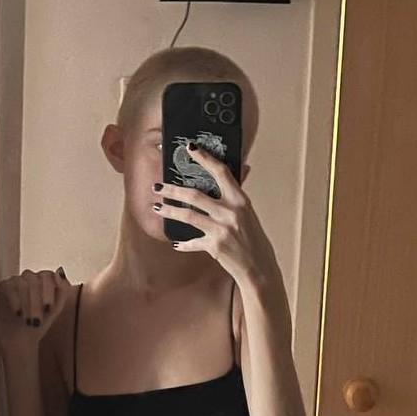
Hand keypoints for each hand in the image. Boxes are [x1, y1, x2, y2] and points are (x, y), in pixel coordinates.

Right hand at [0, 267, 71, 350]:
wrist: (20, 339)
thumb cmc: (39, 323)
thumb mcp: (56, 308)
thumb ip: (63, 289)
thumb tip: (60, 271)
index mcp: (45, 280)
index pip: (47, 275)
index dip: (48, 292)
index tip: (48, 309)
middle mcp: (31, 278)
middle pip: (34, 281)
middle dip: (36, 303)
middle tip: (37, 321)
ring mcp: (16, 281)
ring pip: (22, 284)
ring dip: (26, 305)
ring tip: (28, 321)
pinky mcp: (3, 286)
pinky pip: (9, 287)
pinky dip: (15, 300)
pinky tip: (17, 312)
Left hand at [152, 143, 276, 282]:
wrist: (259, 267)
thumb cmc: (254, 239)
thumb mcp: (249, 213)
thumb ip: (238, 194)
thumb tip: (242, 170)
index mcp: (240, 200)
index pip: (221, 172)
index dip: (205, 158)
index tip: (190, 148)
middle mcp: (230, 212)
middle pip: (194, 195)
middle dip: (172, 190)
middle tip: (158, 187)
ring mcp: (221, 229)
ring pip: (187, 215)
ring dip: (169, 210)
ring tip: (157, 207)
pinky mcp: (214, 246)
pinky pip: (193, 242)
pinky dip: (183, 243)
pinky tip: (175, 243)